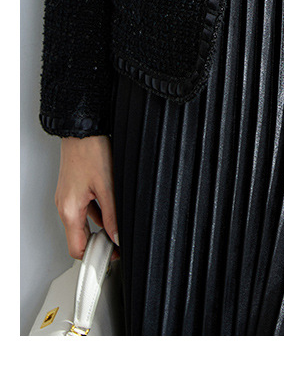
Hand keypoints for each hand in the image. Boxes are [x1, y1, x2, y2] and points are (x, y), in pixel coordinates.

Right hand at [55, 135, 119, 260]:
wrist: (82, 128)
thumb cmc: (90, 151)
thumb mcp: (107, 186)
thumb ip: (112, 215)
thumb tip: (118, 236)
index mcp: (69, 210)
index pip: (77, 249)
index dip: (95, 256)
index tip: (112, 254)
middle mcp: (65, 206)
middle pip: (80, 237)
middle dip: (99, 241)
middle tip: (118, 240)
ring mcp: (68, 197)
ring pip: (85, 221)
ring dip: (100, 224)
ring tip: (118, 218)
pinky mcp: (73, 188)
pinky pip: (85, 207)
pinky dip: (98, 210)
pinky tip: (111, 203)